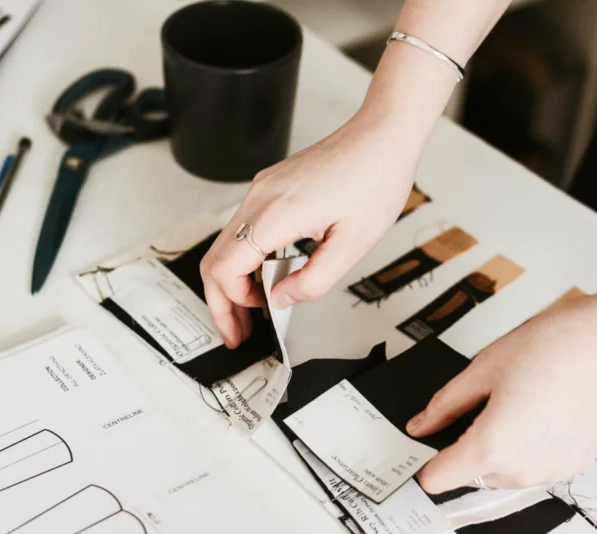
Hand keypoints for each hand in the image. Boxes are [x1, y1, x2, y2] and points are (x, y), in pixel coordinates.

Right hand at [200, 112, 421, 347]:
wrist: (382, 137)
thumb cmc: (375, 180)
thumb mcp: (352, 246)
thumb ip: (313, 281)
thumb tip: (282, 299)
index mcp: (277, 213)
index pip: (225, 268)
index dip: (231, 304)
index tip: (249, 325)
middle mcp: (261, 197)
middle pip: (214, 259)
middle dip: (222, 301)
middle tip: (237, 331)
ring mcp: (262, 189)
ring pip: (226, 244)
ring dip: (234, 281)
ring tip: (253, 311)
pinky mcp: (270, 185)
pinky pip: (244, 228)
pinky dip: (247, 259)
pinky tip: (267, 277)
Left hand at [407, 297, 596, 491]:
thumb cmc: (558, 345)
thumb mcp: (484, 367)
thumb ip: (445, 405)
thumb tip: (421, 425)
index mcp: (493, 446)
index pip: (439, 479)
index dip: (426, 464)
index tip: (422, 450)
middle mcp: (524, 469)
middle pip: (473, 476)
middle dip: (467, 448)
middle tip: (479, 404)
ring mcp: (552, 471)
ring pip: (505, 474)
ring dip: (499, 450)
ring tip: (517, 400)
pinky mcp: (575, 465)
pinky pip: (536, 467)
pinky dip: (529, 448)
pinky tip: (540, 410)